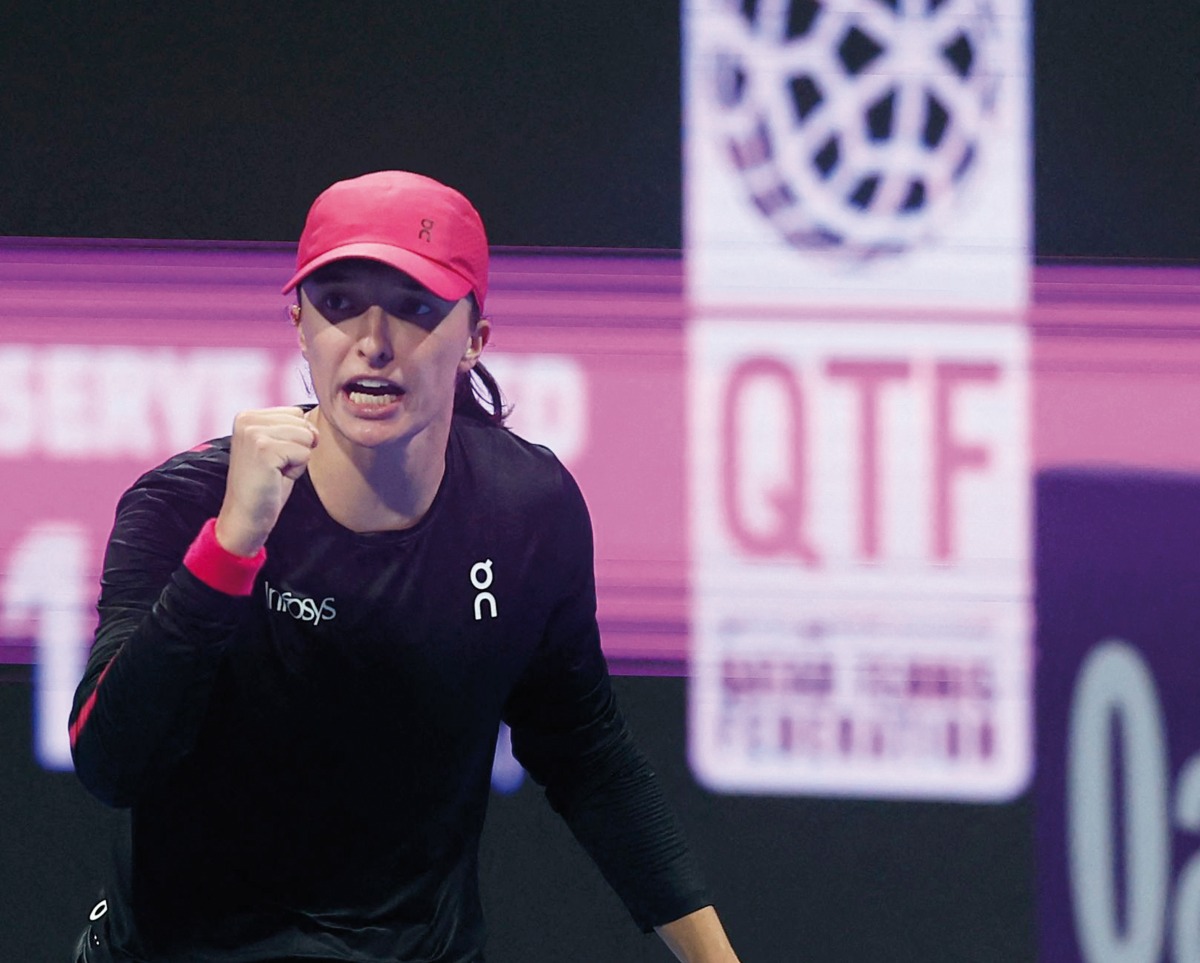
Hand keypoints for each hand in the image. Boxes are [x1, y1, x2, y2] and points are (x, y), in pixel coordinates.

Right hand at [214, 407, 318, 556]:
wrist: (246, 516)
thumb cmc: (266, 485)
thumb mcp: (278, 447)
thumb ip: (292, 428)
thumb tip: (314, 426)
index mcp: (248, 415)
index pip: (296, 413)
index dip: (294, 440)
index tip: (273, 458)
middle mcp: (247, 419)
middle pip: (303, 423)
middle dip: (298, 449)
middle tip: (274, 468)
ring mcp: (253, 433)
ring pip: (306, 437)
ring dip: (297, 460)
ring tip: (275, 472)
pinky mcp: (263, 449)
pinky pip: (304, 453)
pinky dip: (296, 470)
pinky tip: (275, 478)